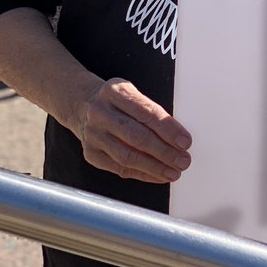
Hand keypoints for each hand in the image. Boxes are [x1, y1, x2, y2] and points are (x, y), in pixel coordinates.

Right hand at [72, 77, 191, 183]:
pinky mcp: (91, 154)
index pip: (146, 112)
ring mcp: (93, 135)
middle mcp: (101, 113)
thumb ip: (150, 111)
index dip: (168, 129)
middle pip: (137, 136)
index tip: (185, 141)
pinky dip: (142, 174)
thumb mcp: (131, 93)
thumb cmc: (116, 100)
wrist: (82, 105)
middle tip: (183, 160)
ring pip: (127, 156)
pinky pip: (119, 168)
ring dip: (154, 167)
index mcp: (115, 91)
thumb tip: (177, 136)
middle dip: (164, 152)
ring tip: (173, 172)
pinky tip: (157, 175)